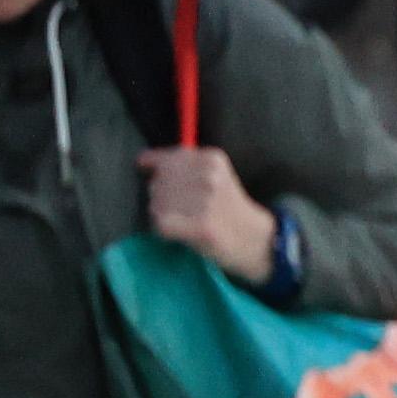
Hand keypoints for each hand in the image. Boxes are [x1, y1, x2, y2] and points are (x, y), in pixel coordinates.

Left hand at [140, 144, 281, 285]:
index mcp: (212, 158)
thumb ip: (183, 165)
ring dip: (163, 214)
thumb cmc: (228, 207)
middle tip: (183, 209)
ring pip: (156, 203)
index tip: (164, 182)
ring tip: (183, 220)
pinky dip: (163, 230)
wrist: (254, 238)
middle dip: (162, 197)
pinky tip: (178, 232)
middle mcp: (209, 176)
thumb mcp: (213, 174)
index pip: (166, 160)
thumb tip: (142, 161)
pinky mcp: (200, 226)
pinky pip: (161, 224)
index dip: (158, 172)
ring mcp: (205, 201)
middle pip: (158, 183)